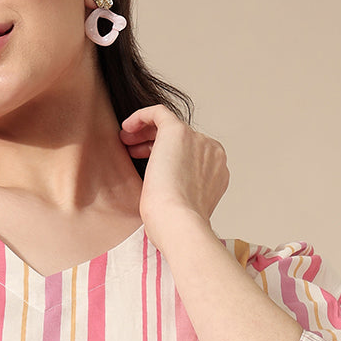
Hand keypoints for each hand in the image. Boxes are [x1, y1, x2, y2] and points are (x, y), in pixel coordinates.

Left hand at [119, 105, 229, 242]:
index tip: (143, 164)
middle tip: (131, 152)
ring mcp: (197, 140)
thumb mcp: (180, 210)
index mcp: (216, 172)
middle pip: (181, 140)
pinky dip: (141, 116)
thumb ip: (178, 195)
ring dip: (145, 132)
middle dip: (154, 143)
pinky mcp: (178, 132)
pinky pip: (158, 112)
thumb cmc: (174, 228)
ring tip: (125, 142)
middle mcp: (212, 153)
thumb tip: (161, 195)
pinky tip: (126, 127)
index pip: (189, 155)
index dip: (164, 157)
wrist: (177, 224)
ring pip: (169, 126)